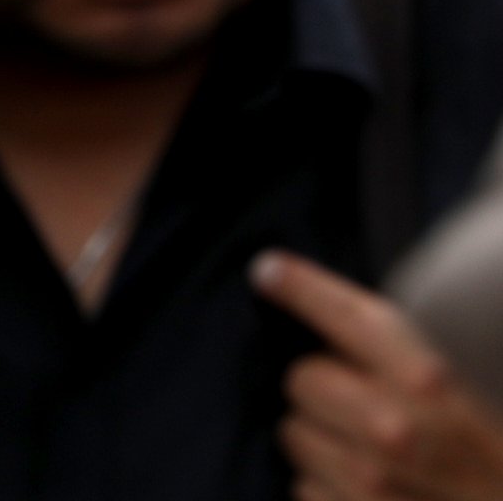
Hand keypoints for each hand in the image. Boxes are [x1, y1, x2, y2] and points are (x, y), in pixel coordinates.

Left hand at [258, 251, 502, 499]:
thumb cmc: (484, 454)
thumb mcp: (458, 394)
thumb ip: (395, 351)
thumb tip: (307, 293)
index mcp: (429, 384)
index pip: (345, 318)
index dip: (301, 288)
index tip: (269, 272)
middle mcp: (393, 429)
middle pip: (301, 378)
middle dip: (323, 390)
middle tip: (363, 408)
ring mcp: (368, 479)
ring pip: (294, 433)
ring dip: (322, 441)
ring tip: (371, 455)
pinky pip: (302, 485)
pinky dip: (326, 487)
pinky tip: (368, 492)